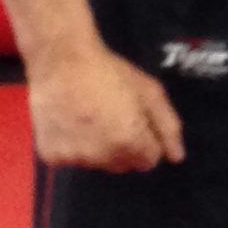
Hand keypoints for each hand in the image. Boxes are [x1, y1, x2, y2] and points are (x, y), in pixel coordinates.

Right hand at [27, 43, 185, 171]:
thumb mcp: (150, 92)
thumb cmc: (109, 73)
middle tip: (112, 118)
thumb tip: (176, 157)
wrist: (60, 62)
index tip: (136, 122)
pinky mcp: (50, 156)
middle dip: (124, 147)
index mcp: (129, 141)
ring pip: (97, 164)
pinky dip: (73, 147)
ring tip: (89, 119)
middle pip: (124, 165)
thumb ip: (168, 126)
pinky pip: (71, 160)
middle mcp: (101, 156)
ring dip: (98, 149)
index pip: (149, 160)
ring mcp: (73, 158)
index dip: (146, 141)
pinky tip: (70, 124)